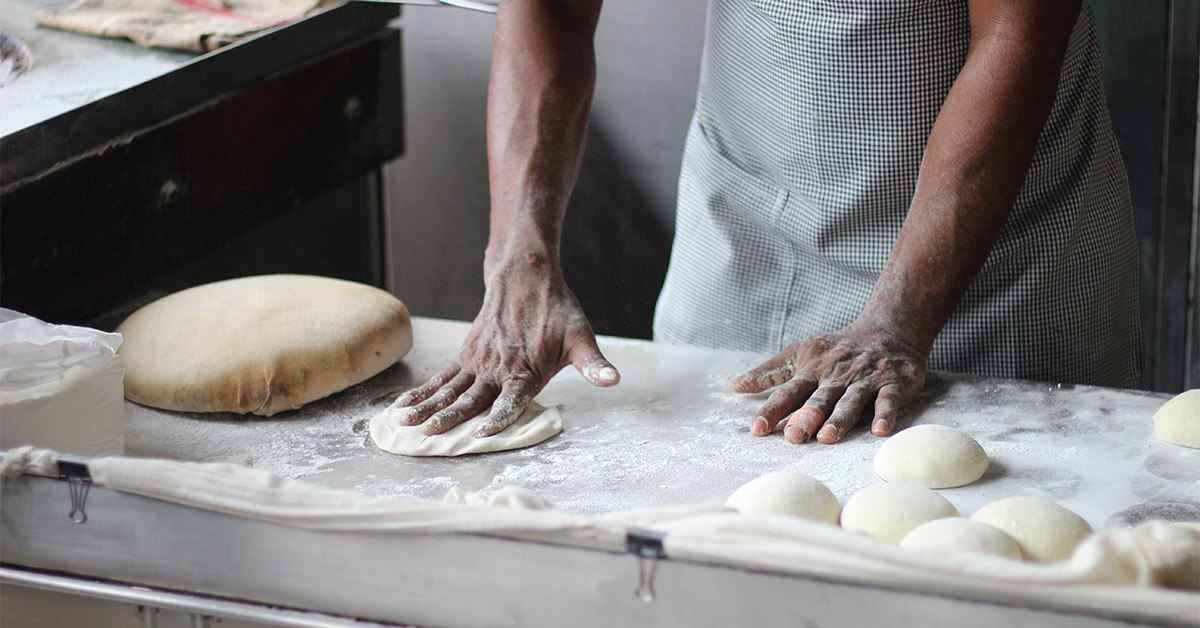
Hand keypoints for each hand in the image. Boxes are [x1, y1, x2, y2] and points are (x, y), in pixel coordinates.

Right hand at [392, 259, 618, 437]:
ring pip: (449, 389)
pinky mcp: (466, 355)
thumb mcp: (581, 338)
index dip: (497, 418)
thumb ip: (594, 365)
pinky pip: (441, 377)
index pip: (510, 400)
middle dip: (449, 418)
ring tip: (405, 424)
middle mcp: (498, 369)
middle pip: (470, 399)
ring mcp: (478, 362)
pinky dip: (422, 391)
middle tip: (428, 435)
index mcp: (526, 371)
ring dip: (427, 407)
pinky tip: (404, 406)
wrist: (526, 277)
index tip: (480, 433)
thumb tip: (613, 380)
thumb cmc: (557, 311)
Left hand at [729, 323, 926, 443]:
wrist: (889, 330)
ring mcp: (865, 380)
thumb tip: (735, 386)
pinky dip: (884, 414)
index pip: (789, 392)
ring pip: (850, 401)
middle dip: (806, 417)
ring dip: (839, 418)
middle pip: (819, 399)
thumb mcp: (800, 352)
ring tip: (828, 437)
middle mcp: (837, 376)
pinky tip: (879, 430)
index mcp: (813, 370)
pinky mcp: (893, 383)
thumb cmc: (838, 348)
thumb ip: (770, 372)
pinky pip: (888, 400)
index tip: (757, 428)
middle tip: (793, 436)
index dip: (772, 409)